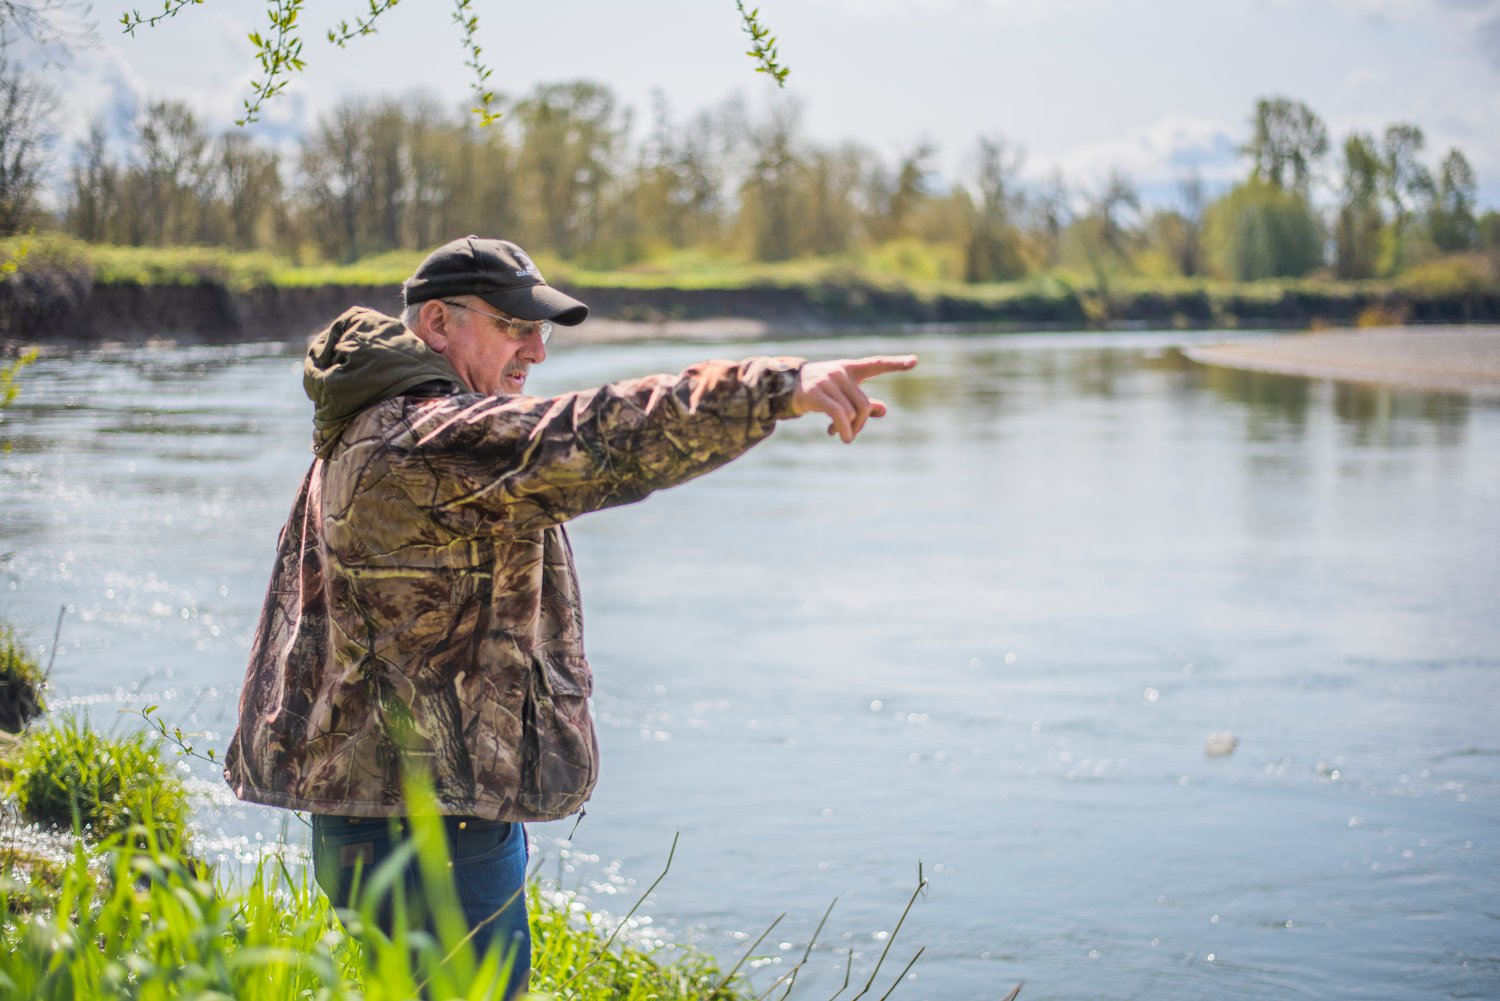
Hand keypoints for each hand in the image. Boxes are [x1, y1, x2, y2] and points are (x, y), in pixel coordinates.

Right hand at [789, 355, 917, 442]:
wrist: (787, 387)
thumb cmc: (820, 390)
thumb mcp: (843, 394)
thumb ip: (863, 401)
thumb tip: (884, 410)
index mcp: (850, 368)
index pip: (876, 364)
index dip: (895, 364)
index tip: (915, 361)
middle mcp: (841, 372)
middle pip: (864, 404)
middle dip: (861, 423)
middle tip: (851, 432)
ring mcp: (828, 381)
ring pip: (851, 413)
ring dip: (847, 429)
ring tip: (838, 432)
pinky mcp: (816, 394)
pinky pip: (838, 415)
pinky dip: (843, 429)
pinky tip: (840, 436)